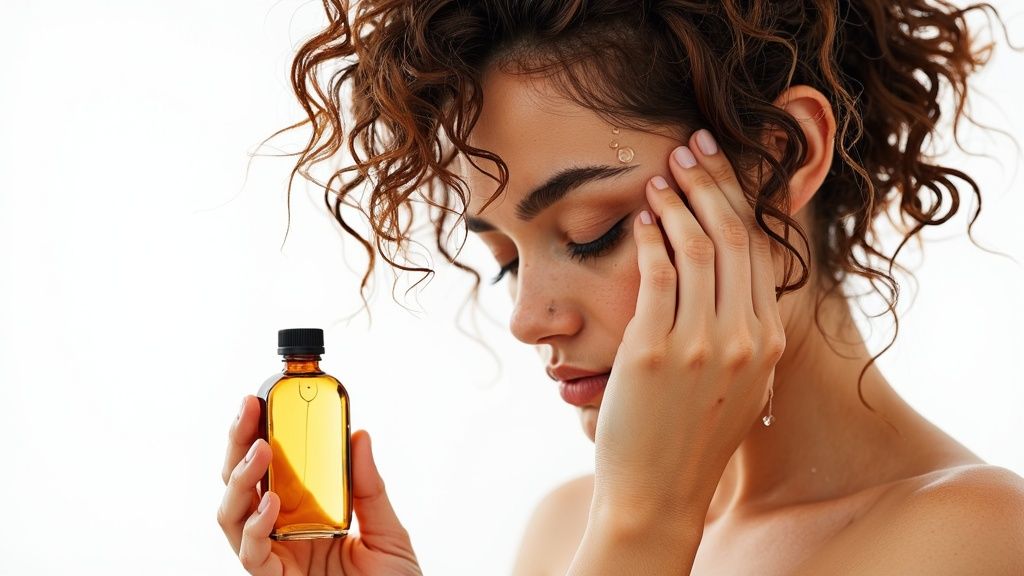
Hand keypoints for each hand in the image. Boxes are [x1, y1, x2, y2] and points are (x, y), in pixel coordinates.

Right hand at [218, 395, 422, 575]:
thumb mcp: (389, 534)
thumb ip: (370, 489)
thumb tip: (358, 435)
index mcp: (306, 516)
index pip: (274, 470)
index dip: (262, 434)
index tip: (263, 399)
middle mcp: (283, 534)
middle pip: (243, 485)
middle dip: (239, 444)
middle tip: (248, 409)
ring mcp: (275, 559)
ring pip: (233, 515)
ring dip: (240, 479)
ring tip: (258, 449)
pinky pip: (252, 554)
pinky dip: (256, 527)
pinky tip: (271, 504)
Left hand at [591, 129, 785, 531]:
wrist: (657, 495)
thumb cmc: (689, 438)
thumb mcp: (738, 386)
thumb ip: (743, 335)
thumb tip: (735, 290)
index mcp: (768, 341)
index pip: (760, 251)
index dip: (739, 200)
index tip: (720, 166)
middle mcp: (746, 338)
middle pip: (735, 237)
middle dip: (713, 182)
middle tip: (693, 145)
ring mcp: (702, 345)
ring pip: (698, 248)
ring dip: (679, 200)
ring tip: (662, 172)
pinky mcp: (655, 352)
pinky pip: (657, 276)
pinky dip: (651, 237)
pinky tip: (641, 216)